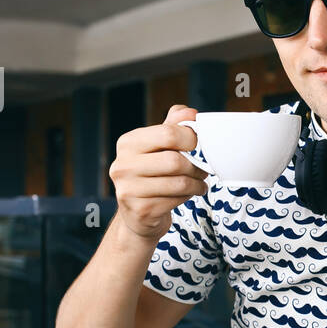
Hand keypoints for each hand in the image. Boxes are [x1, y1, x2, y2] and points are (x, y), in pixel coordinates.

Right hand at [109, 104, 209, 241]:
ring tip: (199, 184)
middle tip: (203, 170)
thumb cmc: (151, 175)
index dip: (190, 138)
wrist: (136, 215)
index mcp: (128, 143)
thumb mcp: (158, 147)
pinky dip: (188, 197)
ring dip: (197, 184)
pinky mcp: (140, 210)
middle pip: (175, 161)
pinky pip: (176, 201)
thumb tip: (190, 113)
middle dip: (196, 167)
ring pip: (179, 183)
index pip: (168, 133)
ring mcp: (128, 190)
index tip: (197, 144)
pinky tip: (187, 195)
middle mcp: (122, 165)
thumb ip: (172, 126)